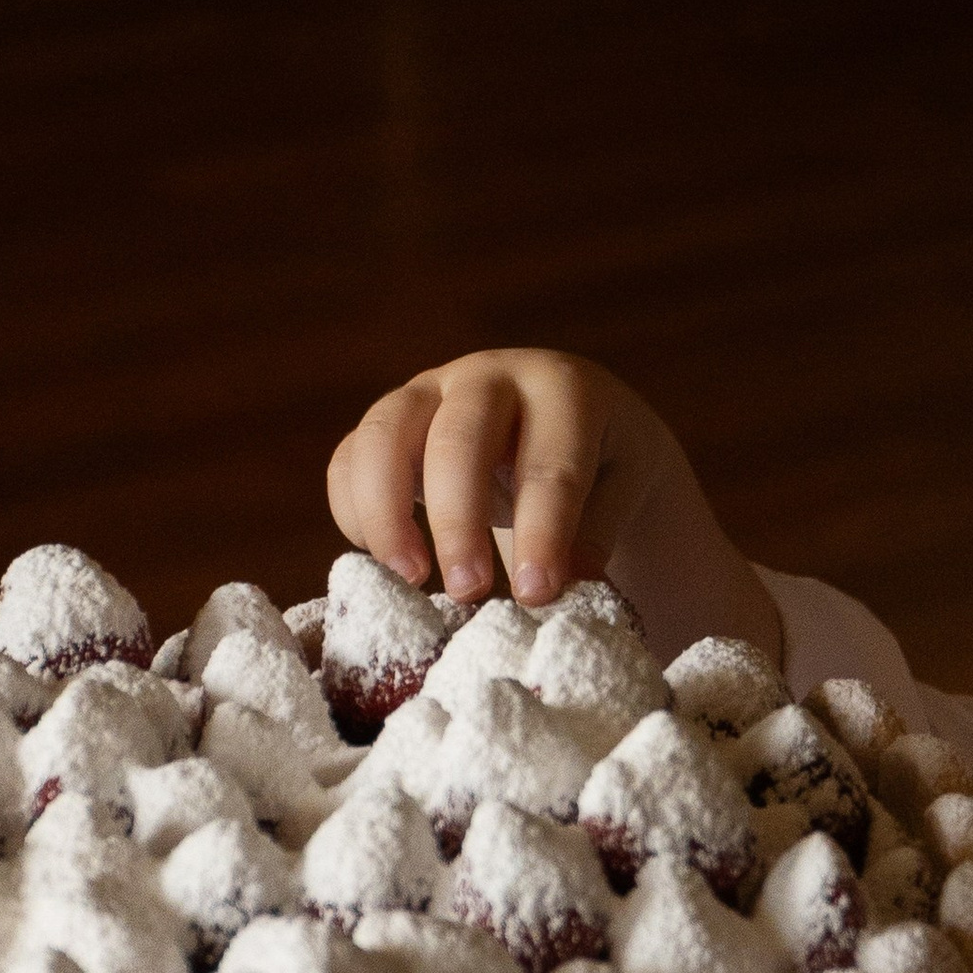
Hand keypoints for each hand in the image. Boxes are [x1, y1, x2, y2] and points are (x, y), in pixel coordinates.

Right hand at [327, 348, 774, 658]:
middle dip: (458, 521)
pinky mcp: (388, 420)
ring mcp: (429, 390)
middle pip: (458, 438)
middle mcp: (488, 377)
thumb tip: (550, 592)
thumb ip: (594, 532)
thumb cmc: (600, 463)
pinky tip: (384, 563)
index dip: (542, 533)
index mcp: (562, 388)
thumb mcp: (622, 487)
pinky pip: (351, 456)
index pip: (549, 463)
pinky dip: (354, 509)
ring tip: (411, 579)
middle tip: (468, 591)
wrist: (565, 422)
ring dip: (387, 512)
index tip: (537, 596)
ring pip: (384, 434)